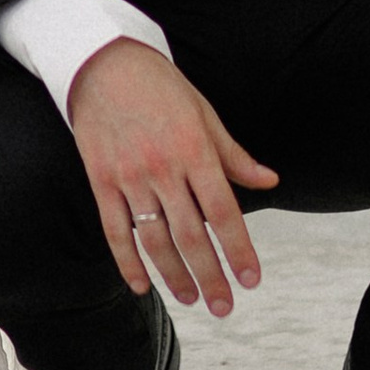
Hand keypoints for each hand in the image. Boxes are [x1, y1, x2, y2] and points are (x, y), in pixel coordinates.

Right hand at [66, 37, 276, 315]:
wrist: (102, 62)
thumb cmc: (160, 86)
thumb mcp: (204, 113)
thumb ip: (234, 155)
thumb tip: (269, 181)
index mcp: (195, 149)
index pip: (223, 211)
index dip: (238, 249)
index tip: (251, 280)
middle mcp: (163, 167)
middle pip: (191, 235)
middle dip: (210, 276)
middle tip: (224, 307)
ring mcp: (129, 176)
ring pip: (155, 239)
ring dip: (175, 275)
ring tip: (192, 299)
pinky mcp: (101, 180)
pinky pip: (115, 230)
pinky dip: (127, 261)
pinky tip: (141, 285)